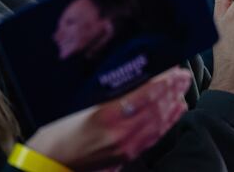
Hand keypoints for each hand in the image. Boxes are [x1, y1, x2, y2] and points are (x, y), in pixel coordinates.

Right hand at [26, 67, 190, 169]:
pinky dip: (168, 122)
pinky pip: (154, 137)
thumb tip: (136, 80)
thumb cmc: (59, 133)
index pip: (144, 96)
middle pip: (155, 109)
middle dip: (172, 90)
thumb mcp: (83, 108)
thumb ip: (111, 97)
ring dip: (173, 103)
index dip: (163, 83)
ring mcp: (125, 147)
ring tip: (183, 89)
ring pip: (158, 123)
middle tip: (184, 75)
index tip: (174, 70)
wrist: (49, 164)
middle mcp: (121, 134)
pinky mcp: (127, 156)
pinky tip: (175, 110)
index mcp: (107, 117)